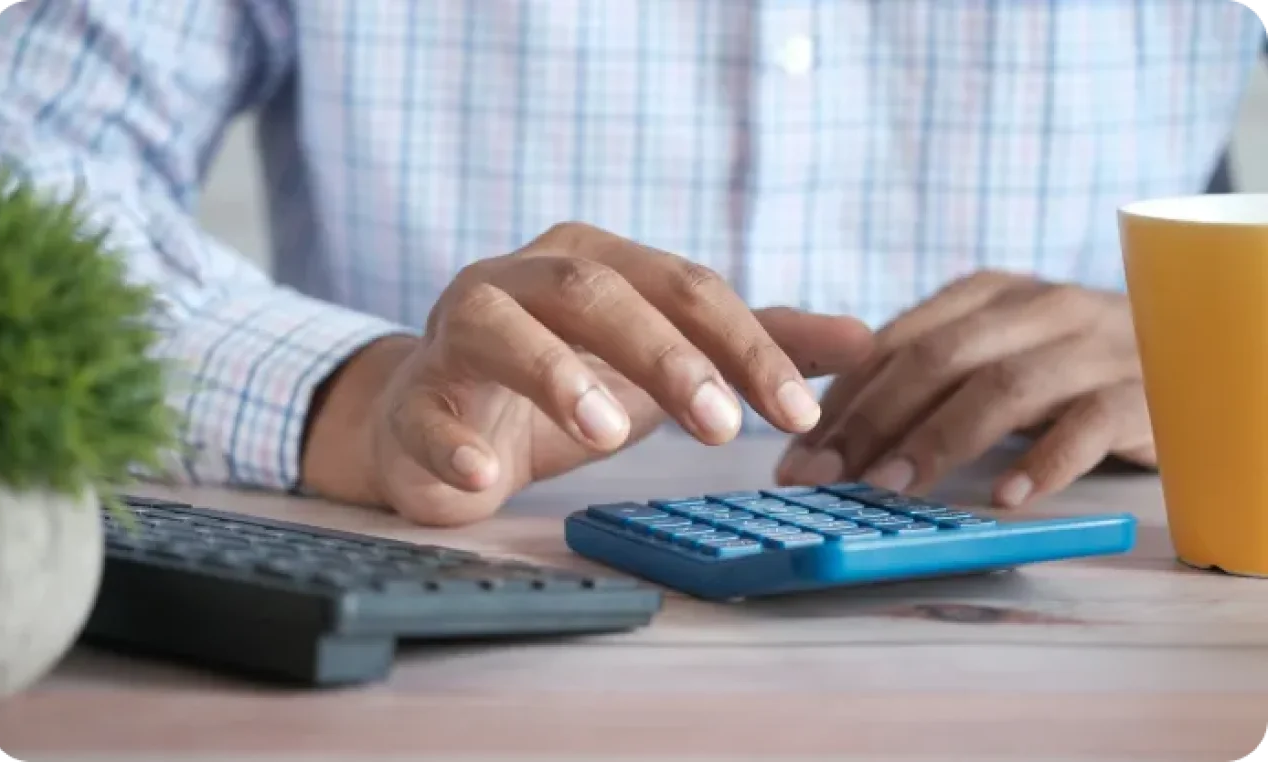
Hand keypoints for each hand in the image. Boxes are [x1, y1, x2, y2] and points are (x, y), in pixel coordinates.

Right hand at [303, 222, 873, 525]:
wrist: (444, 417)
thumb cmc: (564, 380)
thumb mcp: (665, 360)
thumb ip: (753, 346)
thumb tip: (865, 339)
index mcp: (596, 261)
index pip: (683, 286)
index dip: (744, 344)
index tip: (798, 412)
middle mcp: (524, 279)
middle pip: (596, 290)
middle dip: (664, 354)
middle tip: (721, 427)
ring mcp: (459, 331)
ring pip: (501, 327)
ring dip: (555, 374)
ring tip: (608, 432)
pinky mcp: (415, 397)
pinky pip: (425, 411)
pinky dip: (453, 444)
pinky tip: (485, 477)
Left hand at [775, 271, 1155, 507]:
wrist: (1191, 353)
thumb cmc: (1065, 367)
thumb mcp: (993, 353)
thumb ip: (924, 374)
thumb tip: (825, 425)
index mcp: (986, 294)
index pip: (896, 342)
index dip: (841, 400)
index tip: (797, 455)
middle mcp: (1037, 307)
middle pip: (938, 359)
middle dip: (870, 420)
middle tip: (824, 477)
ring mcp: (1092, 346)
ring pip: (1003, 387)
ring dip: (939, 440)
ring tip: (891, 488)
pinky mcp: (1142, 392)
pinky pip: (1088, 424)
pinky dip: (1043, 462)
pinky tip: (1005, 499)